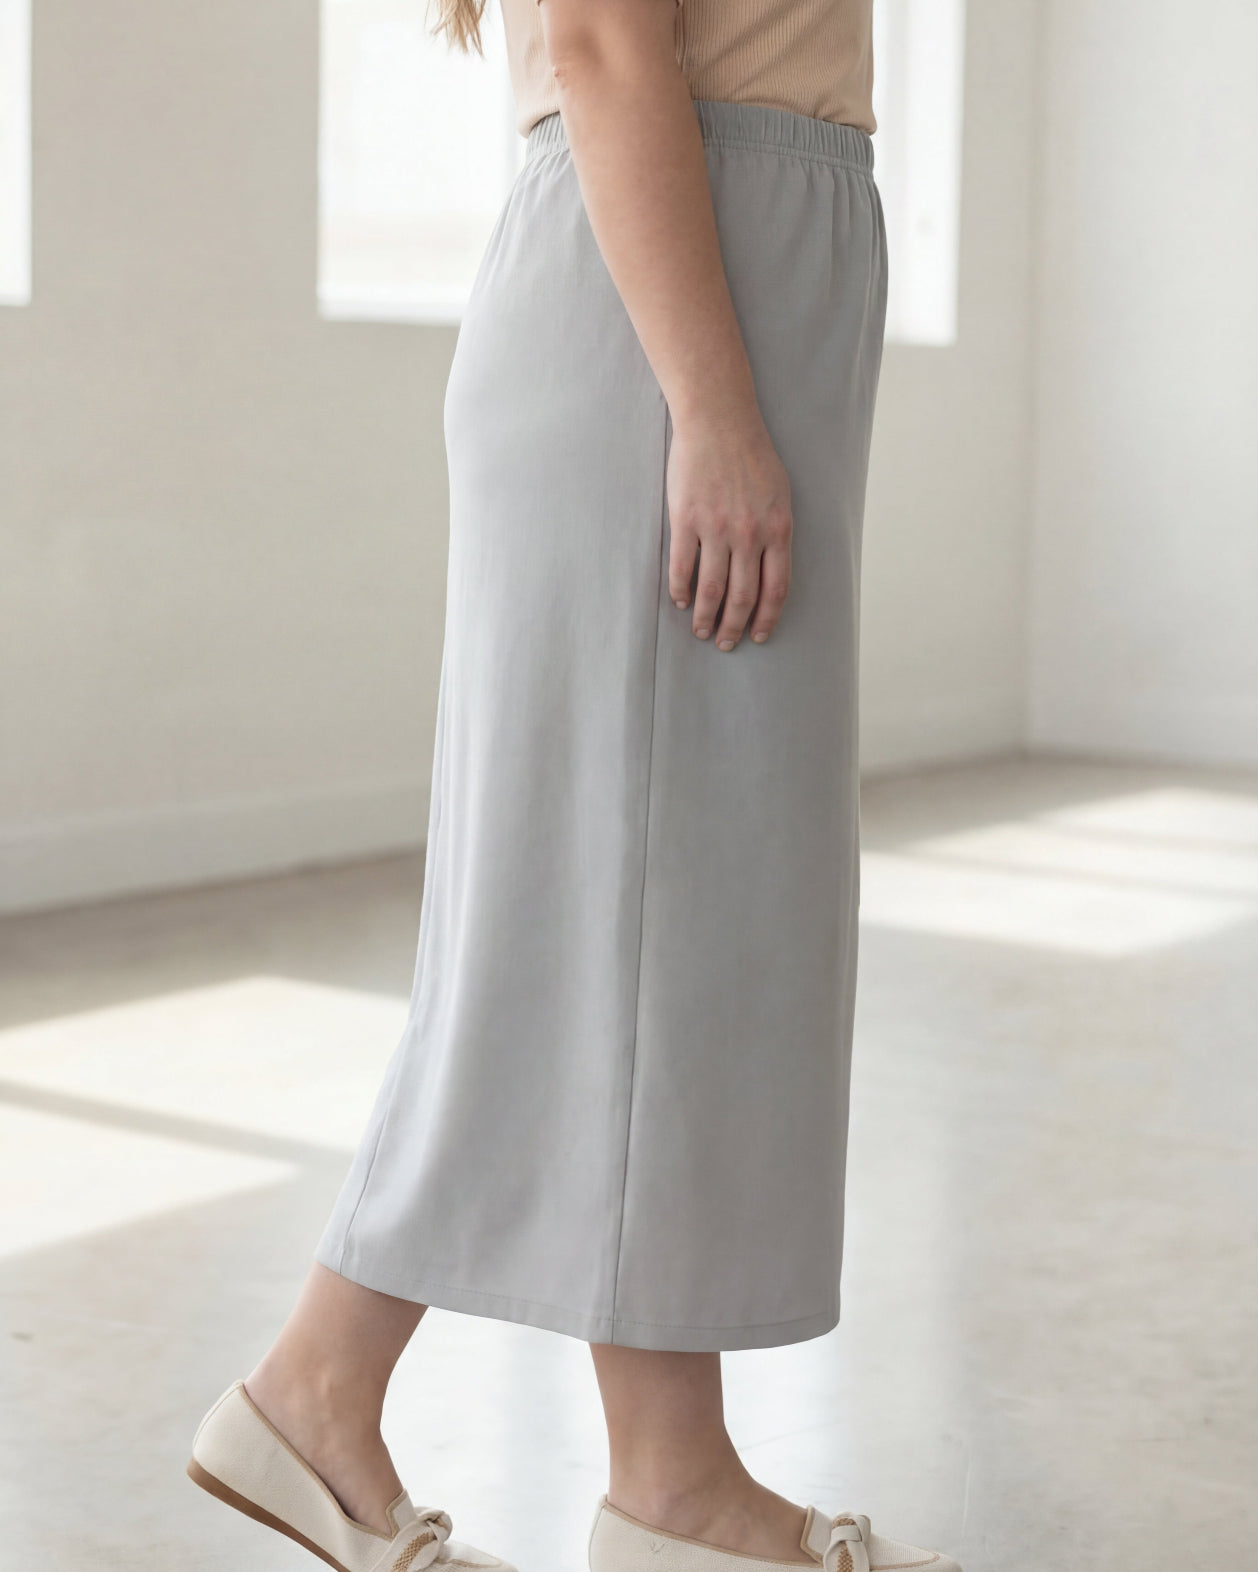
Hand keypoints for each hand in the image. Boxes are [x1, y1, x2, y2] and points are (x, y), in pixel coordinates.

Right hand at [666, 408, 792, 649]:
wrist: (719, 420)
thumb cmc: (752, 455)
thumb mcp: (780, 494)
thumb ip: (777, 532)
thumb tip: (768, 572)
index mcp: (778, 529)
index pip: (776, 589)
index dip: (767, 618)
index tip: (758, 635)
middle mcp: (749, 534)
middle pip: (743, 597)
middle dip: (734, 627)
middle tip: (726, 643)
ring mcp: (716, 528)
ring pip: (712, 589)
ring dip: (706, 617)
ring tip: (700, 631)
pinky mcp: (686, 520)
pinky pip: (683, 566)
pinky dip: (681, 589)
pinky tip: (681, 601)